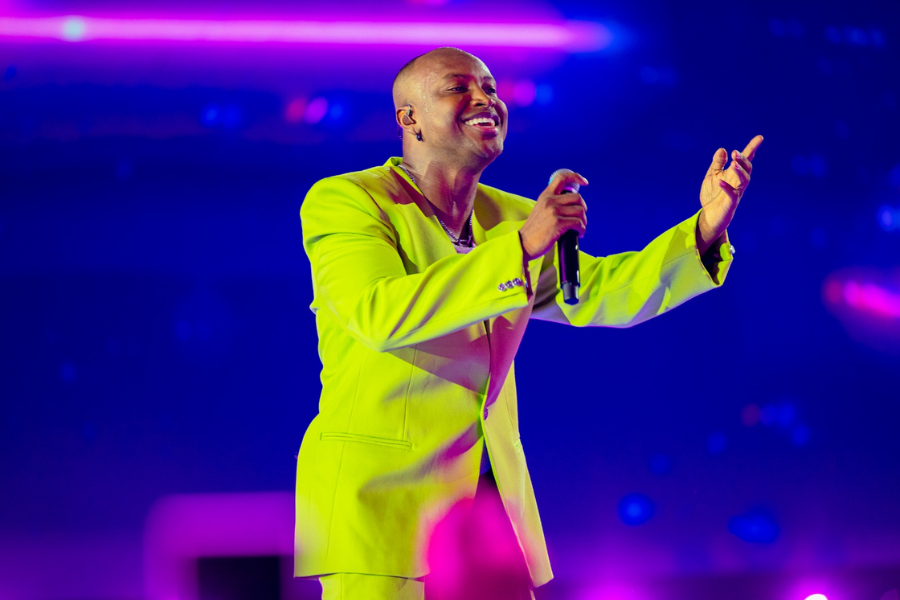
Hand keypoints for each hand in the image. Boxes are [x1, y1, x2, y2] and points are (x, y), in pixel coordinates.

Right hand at [519, 171, 588, 260]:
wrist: (523, 244)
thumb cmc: (534, 231)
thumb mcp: (540, 210)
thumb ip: (552, 204)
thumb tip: (571, 205)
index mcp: (545, 196)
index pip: (562, 178)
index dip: (576, 177)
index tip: (585, 182)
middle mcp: (550, 201)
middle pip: (577, 198)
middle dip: (583, 208)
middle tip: (580, 218)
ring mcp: (554, 211)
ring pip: (580, 211)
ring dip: (583, 221)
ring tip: (579, 228)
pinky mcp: (557, 223)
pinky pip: (578, 223)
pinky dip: (582, 229)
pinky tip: (579, 234)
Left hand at [697, 135, 763, 254]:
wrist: (708, 216)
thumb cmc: (712, 195)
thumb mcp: (712, 176)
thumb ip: (717, 164)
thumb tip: (723, 149)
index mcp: (734, 174)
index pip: (746, 160)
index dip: (752, 148)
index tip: (760, 138)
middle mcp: (738, 183)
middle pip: (747, 169)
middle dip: (743, 160)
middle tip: (735, 153)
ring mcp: (736, 193)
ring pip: (744, 181)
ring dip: (740, 171)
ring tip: (733, 163)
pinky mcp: (730, 204)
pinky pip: (732, 195)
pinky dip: (726, 188)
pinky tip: (720, 182)